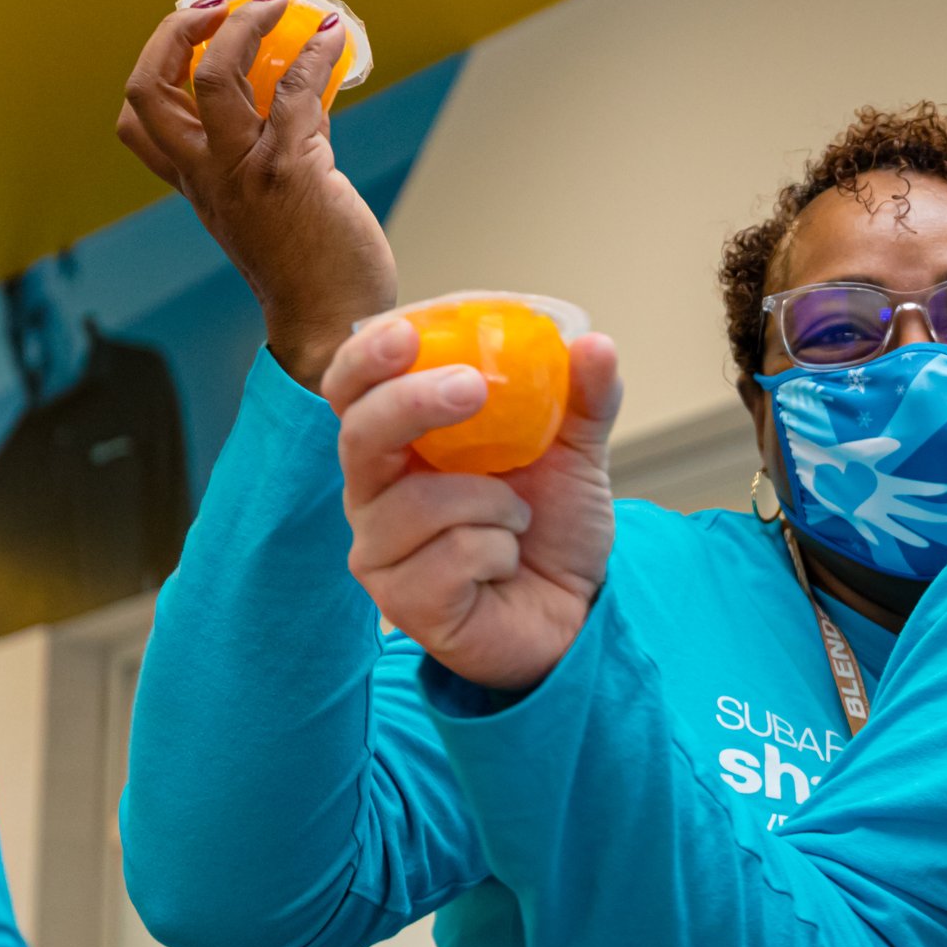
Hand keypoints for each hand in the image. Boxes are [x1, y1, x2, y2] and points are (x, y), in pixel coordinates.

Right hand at [117, 0, 395, 386]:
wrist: (334, 325)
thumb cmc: (314, 272)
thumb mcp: (278, 205)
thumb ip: (281, 147)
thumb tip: (305, 89)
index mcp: (197, 184)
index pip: (138, 123)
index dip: (154, 66)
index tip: (193, 35)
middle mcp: (208, 175)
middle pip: (149, 89)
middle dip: (177, 32)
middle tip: (221, 5)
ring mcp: (244, 172)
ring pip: (215, 77)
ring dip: (246, 27)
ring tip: (282, 4)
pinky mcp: (291, 172)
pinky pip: (294, 93)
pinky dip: (314, 55)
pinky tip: (332, 38)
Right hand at [329, 319, 620, 691]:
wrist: (575, 613)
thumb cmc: (552, 531)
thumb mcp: (576, 455)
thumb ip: (582, 400)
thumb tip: (594, 344)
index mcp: (401, 447)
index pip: (352, 392)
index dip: (365, 359)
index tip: (406, 333)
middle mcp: (374, 495)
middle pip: (359, 435)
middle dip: (413, 403)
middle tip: (472, 389)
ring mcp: (380, 551)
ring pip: (420, 501)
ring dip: (494, 502)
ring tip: (518, 520)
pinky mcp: (403, 601)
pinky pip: (453, 554)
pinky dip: (500, 551)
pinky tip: (506, 564)